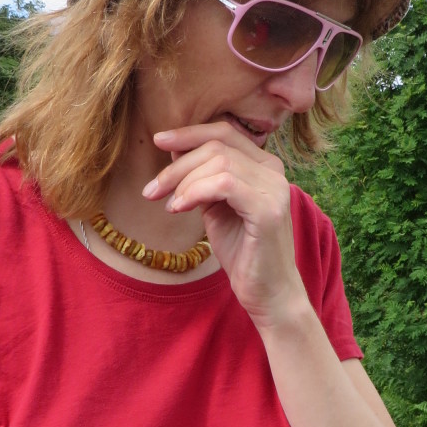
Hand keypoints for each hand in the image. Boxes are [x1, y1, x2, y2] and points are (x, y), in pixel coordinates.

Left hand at [145, 122, 309, 329]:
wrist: (267, 293)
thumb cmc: (242, 252)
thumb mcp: (216, 208)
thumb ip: (202, 179)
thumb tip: (175, 151)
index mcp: (264, 166)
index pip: (224, 133)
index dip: (189, 133)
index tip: (158, 141)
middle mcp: (274, 171)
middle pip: (217, 146)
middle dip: (177, 164)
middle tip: (152, 190)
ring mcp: (274, 189)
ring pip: (218, 162)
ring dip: (183, 181)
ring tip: (168, 205)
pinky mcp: (267, 210)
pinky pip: (224, 184)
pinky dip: (195, 192)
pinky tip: (180, 209)